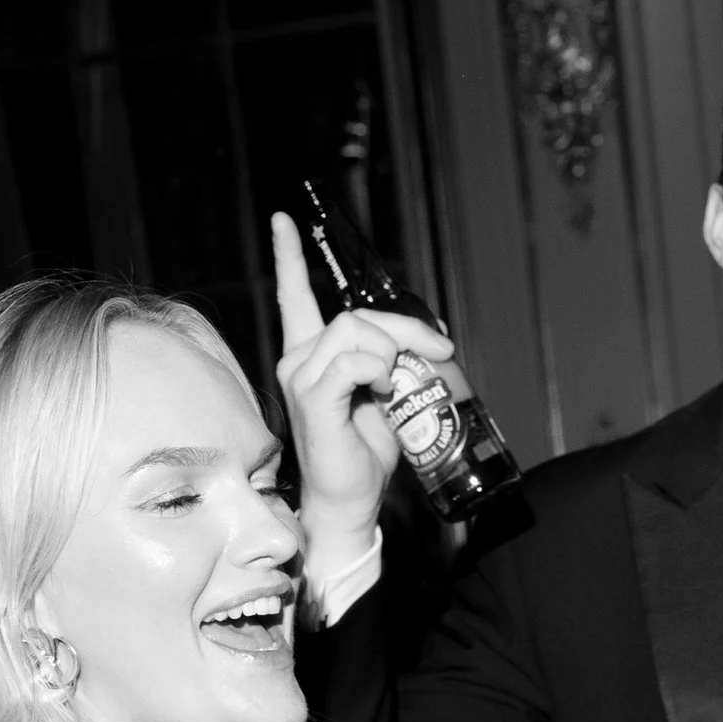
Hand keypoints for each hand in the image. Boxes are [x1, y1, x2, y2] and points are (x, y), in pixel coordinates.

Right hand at [269, 213, 467, 575]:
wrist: (351, 501)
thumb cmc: (365, 454)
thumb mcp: (387, 395)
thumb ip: (394, 361)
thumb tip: (429, 340)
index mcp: (312, 357)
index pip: (294, 297)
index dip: (289, 257)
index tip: (283, 220)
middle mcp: (299, 361)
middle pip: (356, 315)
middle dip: (406, 329)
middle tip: (439, 353)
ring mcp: (301, 379)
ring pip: (356, 332)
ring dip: (393, 353)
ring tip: (399, 387)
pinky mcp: (313, 400)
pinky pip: (352, 362)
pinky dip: (378, 371)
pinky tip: (384, 392)